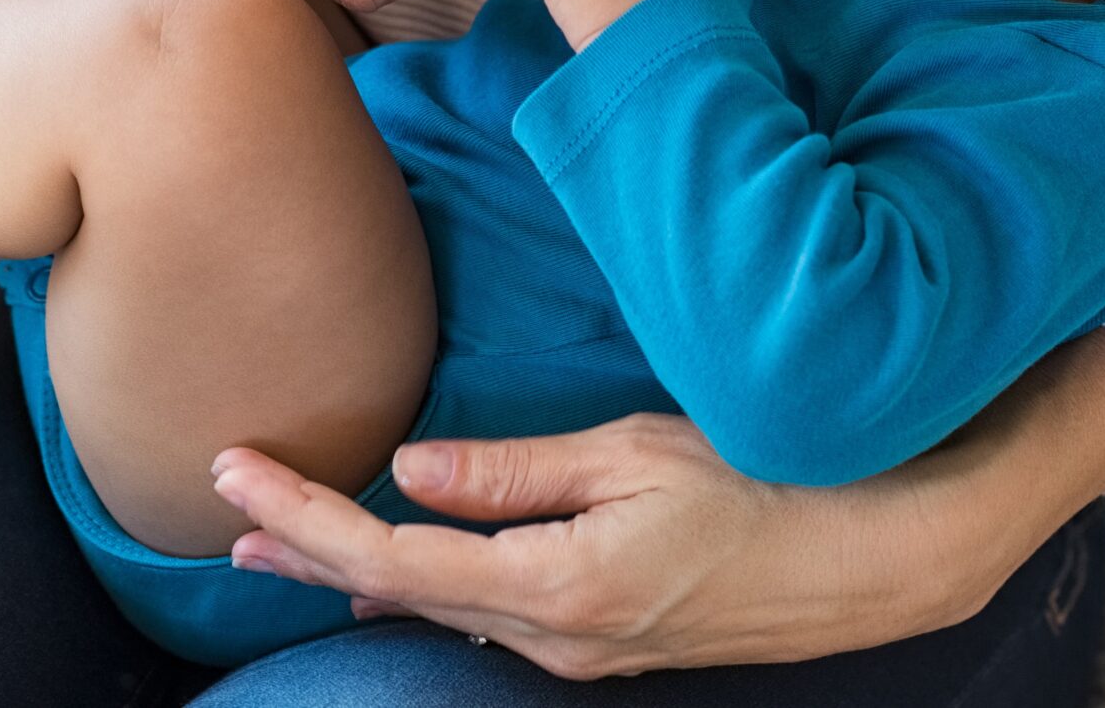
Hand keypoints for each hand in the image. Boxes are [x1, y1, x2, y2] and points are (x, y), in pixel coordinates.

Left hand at [207, 332, 1104, 679]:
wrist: (881, 556)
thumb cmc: (770, 481)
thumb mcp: (637, 453)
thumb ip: (515, 472)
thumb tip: (412, 470)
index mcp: (557, 585)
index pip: (392, 556)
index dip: (303, 517)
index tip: (232, 473)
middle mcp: (556, 636)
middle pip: (397, 595)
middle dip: (305, 552)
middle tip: (224, 513)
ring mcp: (583, 651)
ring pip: (441, 609)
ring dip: (355, 570)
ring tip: (283, 539)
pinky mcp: (607, 641)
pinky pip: (491, 613)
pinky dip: (427, 582)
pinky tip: (400, 562)